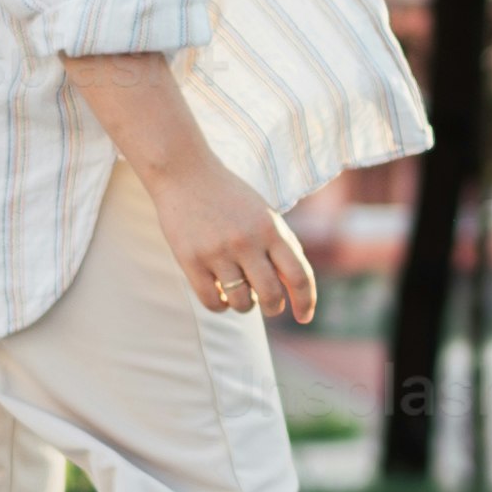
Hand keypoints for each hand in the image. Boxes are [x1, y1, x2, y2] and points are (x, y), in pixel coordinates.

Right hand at [144, 146, 317, 321]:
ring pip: (242, 303)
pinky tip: (221, 295)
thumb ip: (280, 246)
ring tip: (242, 293)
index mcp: (271, 228)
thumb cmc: (229, 197)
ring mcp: (218, 252)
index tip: (304, 318)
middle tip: (270, 306)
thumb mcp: (263, 214)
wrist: (184, 173)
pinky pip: (212, 301)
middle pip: (271, 295)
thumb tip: (295, 288)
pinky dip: (220, 305)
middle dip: (273, 307)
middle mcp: (247, 241)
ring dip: (246, 306)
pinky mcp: (191, 260)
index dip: (306, 302)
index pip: (299, 275)